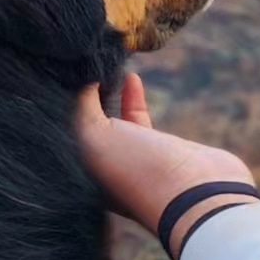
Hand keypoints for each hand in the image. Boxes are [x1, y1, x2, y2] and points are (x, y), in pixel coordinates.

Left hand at [78, 73, 258, 255]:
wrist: (197, 193)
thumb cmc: (138, 171)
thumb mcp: (94, 136)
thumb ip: (83, 107)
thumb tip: (82, 80)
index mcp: (82, 178)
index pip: (65, 135)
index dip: (62, 104)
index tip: (63, 75)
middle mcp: (104, 173)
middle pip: (87, 128)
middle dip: (84, 97)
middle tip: (82, 67)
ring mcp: (134, 163)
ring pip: (113, 121)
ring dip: (110, 92)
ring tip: (107, 66)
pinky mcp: (160, 151)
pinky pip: (137, 118)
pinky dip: (132, 97)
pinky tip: (131, 78)